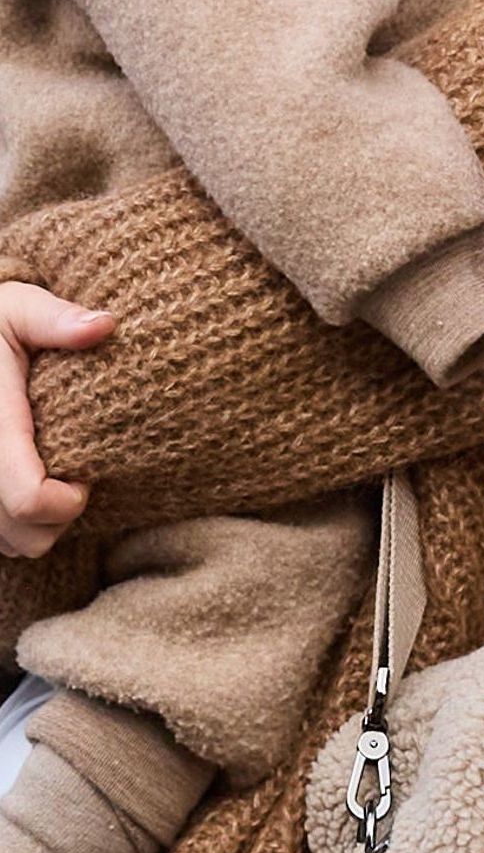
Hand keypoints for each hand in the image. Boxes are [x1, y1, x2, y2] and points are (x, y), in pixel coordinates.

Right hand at [0, 284, 114, 556]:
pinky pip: (0, 541)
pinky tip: (31, 484)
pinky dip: (19, 525)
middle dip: (63, 514)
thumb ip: (55, 319)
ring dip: (40, 524)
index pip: (30, 498)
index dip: (68, 499)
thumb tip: (105, 326)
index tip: (85, 472)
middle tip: (75, 473)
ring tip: (52, 476)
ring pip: (14, 545)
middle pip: (28, 535)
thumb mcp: (17, 308)